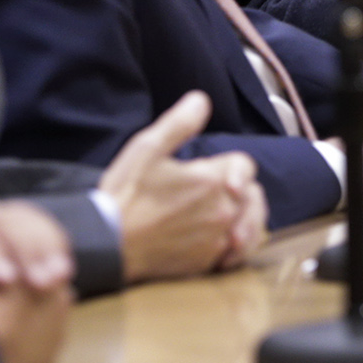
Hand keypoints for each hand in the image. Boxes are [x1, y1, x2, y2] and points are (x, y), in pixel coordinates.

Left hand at [0, 196, 71, 315]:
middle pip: (3, 218)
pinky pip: (37, 224)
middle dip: (28, 247)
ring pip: (26, 217)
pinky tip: (65, 269)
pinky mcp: (6, 226)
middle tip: (45, 282)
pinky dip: (54, 243)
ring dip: (47, 244)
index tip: (6, 279)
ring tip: (62, 276)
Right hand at [99, 91, 267, 281]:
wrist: (109, 243)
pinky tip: (222, 241)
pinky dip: (234, 246)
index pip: (244, 165)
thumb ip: (180, 123)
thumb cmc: (126, 195)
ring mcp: (217, 240)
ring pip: (251, 224)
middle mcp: (222, 211)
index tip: (211, 168)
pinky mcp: (208, 262)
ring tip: (229, 215)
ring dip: (245, 216)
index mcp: (212, 180)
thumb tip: (202, 100)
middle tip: (220, 190)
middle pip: (253, 195)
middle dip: (240, 189)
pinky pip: (237, 253)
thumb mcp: (147, 148)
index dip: (232, 164)